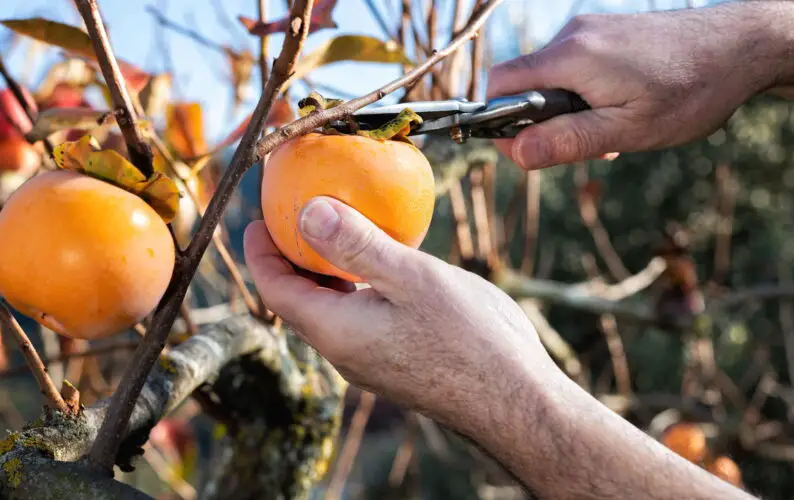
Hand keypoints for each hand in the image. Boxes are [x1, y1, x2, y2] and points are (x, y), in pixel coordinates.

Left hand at [243, 196, 551, 433]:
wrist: (514, 400)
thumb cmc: (468, 337)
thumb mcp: (410, 278)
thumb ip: (356, 245)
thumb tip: (306, 212)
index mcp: (336, 331)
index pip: (277, 291)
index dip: (261, 253)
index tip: (257, 219)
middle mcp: (345, 351)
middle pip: (299, 301)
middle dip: (288, 259)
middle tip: (291, 218)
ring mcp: (371, 360)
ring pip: (330, 310)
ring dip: (323, 272)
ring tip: (332, 234)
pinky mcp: (396, 362)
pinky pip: (360, 317)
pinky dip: (355, 286)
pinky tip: (382, 266)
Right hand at [487, 3, 775, 169]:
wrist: (743, 46)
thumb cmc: (690, 90)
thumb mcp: (627, 129)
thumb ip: (567, 141)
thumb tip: (516, 153)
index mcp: (570, 57)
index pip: (501, 85)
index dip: (500, 122)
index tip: (525, 151)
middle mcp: (573, 35)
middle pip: (525, 85)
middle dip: (544, 123)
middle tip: (588, 147)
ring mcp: (590, 30)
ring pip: (551, 79)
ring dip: (568, 112)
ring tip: (614, 129)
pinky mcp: (607, 33)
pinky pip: (575, 67)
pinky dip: (585, 95)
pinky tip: (622, 108)